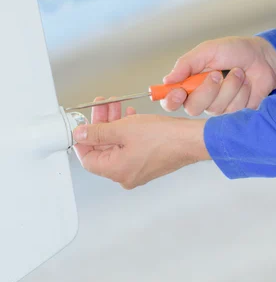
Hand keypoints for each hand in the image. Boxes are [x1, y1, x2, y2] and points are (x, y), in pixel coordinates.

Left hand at [73, 97, 209, 188]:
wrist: (190, 140)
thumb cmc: (163, 137)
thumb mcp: (123, 129)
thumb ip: (98, 132)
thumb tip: (80, 134)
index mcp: (115, 170)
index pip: (87, 158)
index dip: (83, 139)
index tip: (82, 124)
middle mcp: (124, 175)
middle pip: (103, 149)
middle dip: (101, 125)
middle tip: (101, 107)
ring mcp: (137, 170)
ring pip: (117, 146)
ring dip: (114, 125)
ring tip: (115, 106)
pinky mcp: (147, 162)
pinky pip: (129, 147)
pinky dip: (126, 132)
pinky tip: (130, 116)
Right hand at [160, 36, 275, 115]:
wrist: (264, 57)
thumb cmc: (235, 51)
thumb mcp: (208, 50)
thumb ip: (186, 64)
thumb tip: (167, 80)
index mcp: (190, 83)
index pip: (170, 100)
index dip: (170, 100)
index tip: (179, 92)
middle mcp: (202, 98)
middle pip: (192, 108)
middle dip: (207, 91)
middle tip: (217, 74)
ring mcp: (220, 108)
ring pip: (216, 108)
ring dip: (230, 86)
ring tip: (239, 72)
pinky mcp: (237, 114)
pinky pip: (234, 110)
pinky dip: (242, 92)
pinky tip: (247, 83)